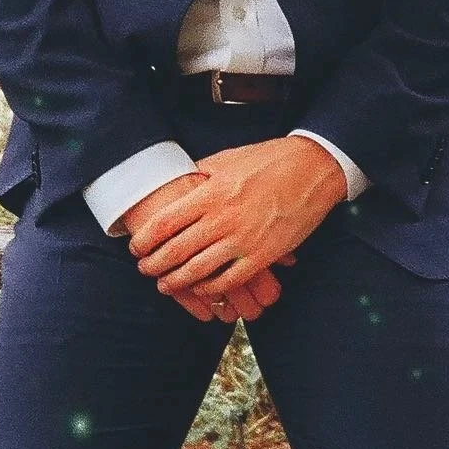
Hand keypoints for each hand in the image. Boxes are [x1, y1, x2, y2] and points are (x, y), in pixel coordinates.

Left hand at [129, 139, 346, 302]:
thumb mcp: (227, 159)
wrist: (312, 168)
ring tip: (165, 285)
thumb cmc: (269, 160)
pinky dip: (211, 288)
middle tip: (145, 269)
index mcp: (210, 192)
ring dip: (177, 281)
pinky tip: (201, 288)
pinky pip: (230, 279)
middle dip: (154, 264)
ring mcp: (243, 239)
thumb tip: (177, 185)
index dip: (145, 239)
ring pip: (199, 270)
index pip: (165, 222)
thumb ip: (199, 176)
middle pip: (176, 250)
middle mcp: (223, 218)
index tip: (136, 247)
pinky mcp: (263, 255)